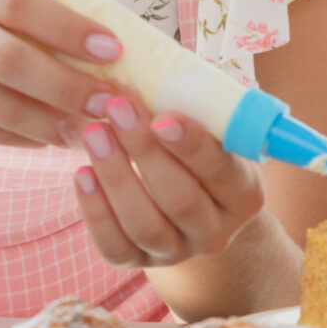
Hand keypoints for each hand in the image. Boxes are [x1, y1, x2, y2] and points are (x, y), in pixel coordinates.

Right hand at [0, 0, 120, 148]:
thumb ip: (10, 12)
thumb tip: (95, 45)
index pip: (23, 4)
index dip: (73, 30)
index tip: (114, 50)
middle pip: (16, 60)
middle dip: (71, 86)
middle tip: (111, 102)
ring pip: (3, 104)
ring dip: (54, 122)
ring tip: (90, 129)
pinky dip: (24, 138)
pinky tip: (51, 138)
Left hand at [67, 94, 266, 268]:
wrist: (193, 207)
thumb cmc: (199, 152)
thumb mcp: (213, 132)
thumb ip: (198, 108)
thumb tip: (153, 64)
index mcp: (245, 196)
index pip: (222, 172)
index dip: (192, 146)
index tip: (163, 116)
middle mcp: (216, 232)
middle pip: (180, 199)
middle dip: (144, 152)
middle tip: (116, 109)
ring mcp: (177, 252)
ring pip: (144, 225)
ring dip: (115, 176)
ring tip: (92, 134)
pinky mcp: (139, 263)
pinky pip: (114, 246)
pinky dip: (94, 212)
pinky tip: (81, 174)